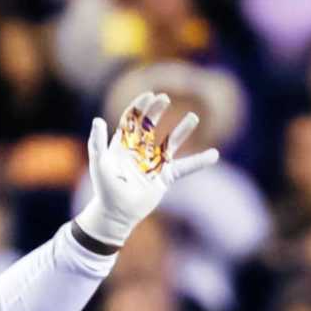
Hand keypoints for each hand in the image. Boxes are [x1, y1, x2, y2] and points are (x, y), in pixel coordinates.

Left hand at [73, 91, 218, 248]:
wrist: (116, 214)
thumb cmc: (104, 190)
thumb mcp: (99, 164)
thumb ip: (97, 142)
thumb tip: (97, 120)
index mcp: (123, 145)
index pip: (132, 120)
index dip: (140, 107)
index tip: (149, 95)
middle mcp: (140, 151)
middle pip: (151, 126)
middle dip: (157, 111)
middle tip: (165, 98)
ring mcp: (154, 163)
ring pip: (171, 142)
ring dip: (183, 130)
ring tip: (193, 117)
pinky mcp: (165, 177)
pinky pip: (185, 167)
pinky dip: (199, 162)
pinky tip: (214, 155)